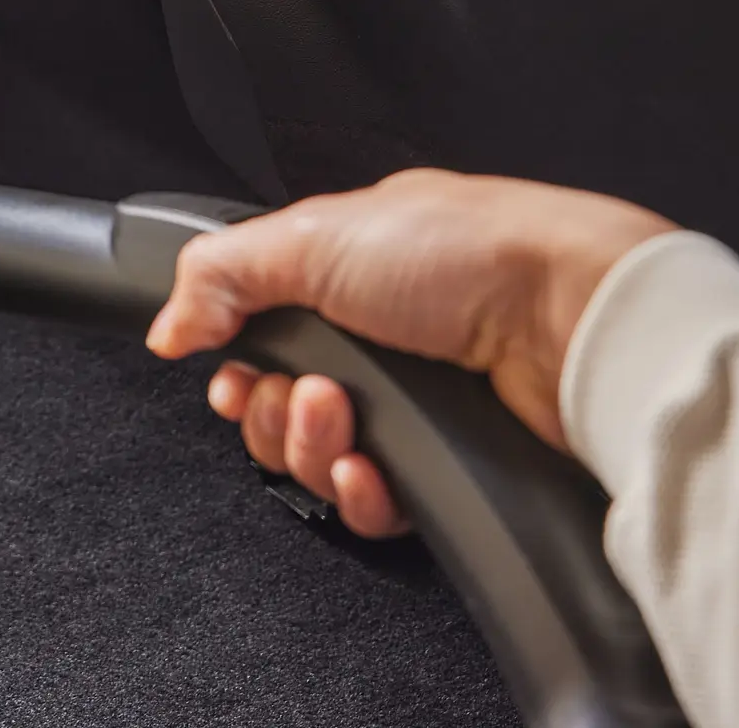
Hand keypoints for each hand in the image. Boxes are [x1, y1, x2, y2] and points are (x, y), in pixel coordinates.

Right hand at [145, 169, 671, 536]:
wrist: (573, 322)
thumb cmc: (468, 253)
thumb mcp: (312, 234)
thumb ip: (216, 273)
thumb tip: (165, 325)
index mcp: (343, 275)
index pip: (257, 336)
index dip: (235, 367)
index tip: (233, 378)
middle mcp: (375, 340)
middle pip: (278, 407)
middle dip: (274, 412)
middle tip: (306, 392)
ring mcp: (413, 404)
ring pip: (318, 459)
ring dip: (313, 448)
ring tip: (345, 418)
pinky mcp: (447, 461)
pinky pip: (373, 503)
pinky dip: (360, 494)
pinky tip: (370, 469)